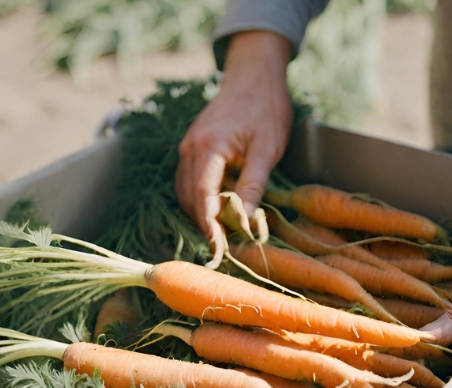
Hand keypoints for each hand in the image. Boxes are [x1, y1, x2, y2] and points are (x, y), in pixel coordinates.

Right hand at [176, 31, 292, 238]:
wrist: (253, 74)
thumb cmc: (266, 108)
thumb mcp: (267, 149)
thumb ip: (253, 185)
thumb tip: (246, 221)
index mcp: (208, 147)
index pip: (202, 197)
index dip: (209, 226)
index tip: (219, 249)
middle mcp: (190, 148)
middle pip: (188, 198)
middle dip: (203, 224)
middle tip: (224, 246)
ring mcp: (188, 146)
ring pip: (185, 191)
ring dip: (200, 212)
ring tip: (222, 232)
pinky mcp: (192, 146)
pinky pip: (188, 180)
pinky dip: (198, 198)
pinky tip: (217, 208)